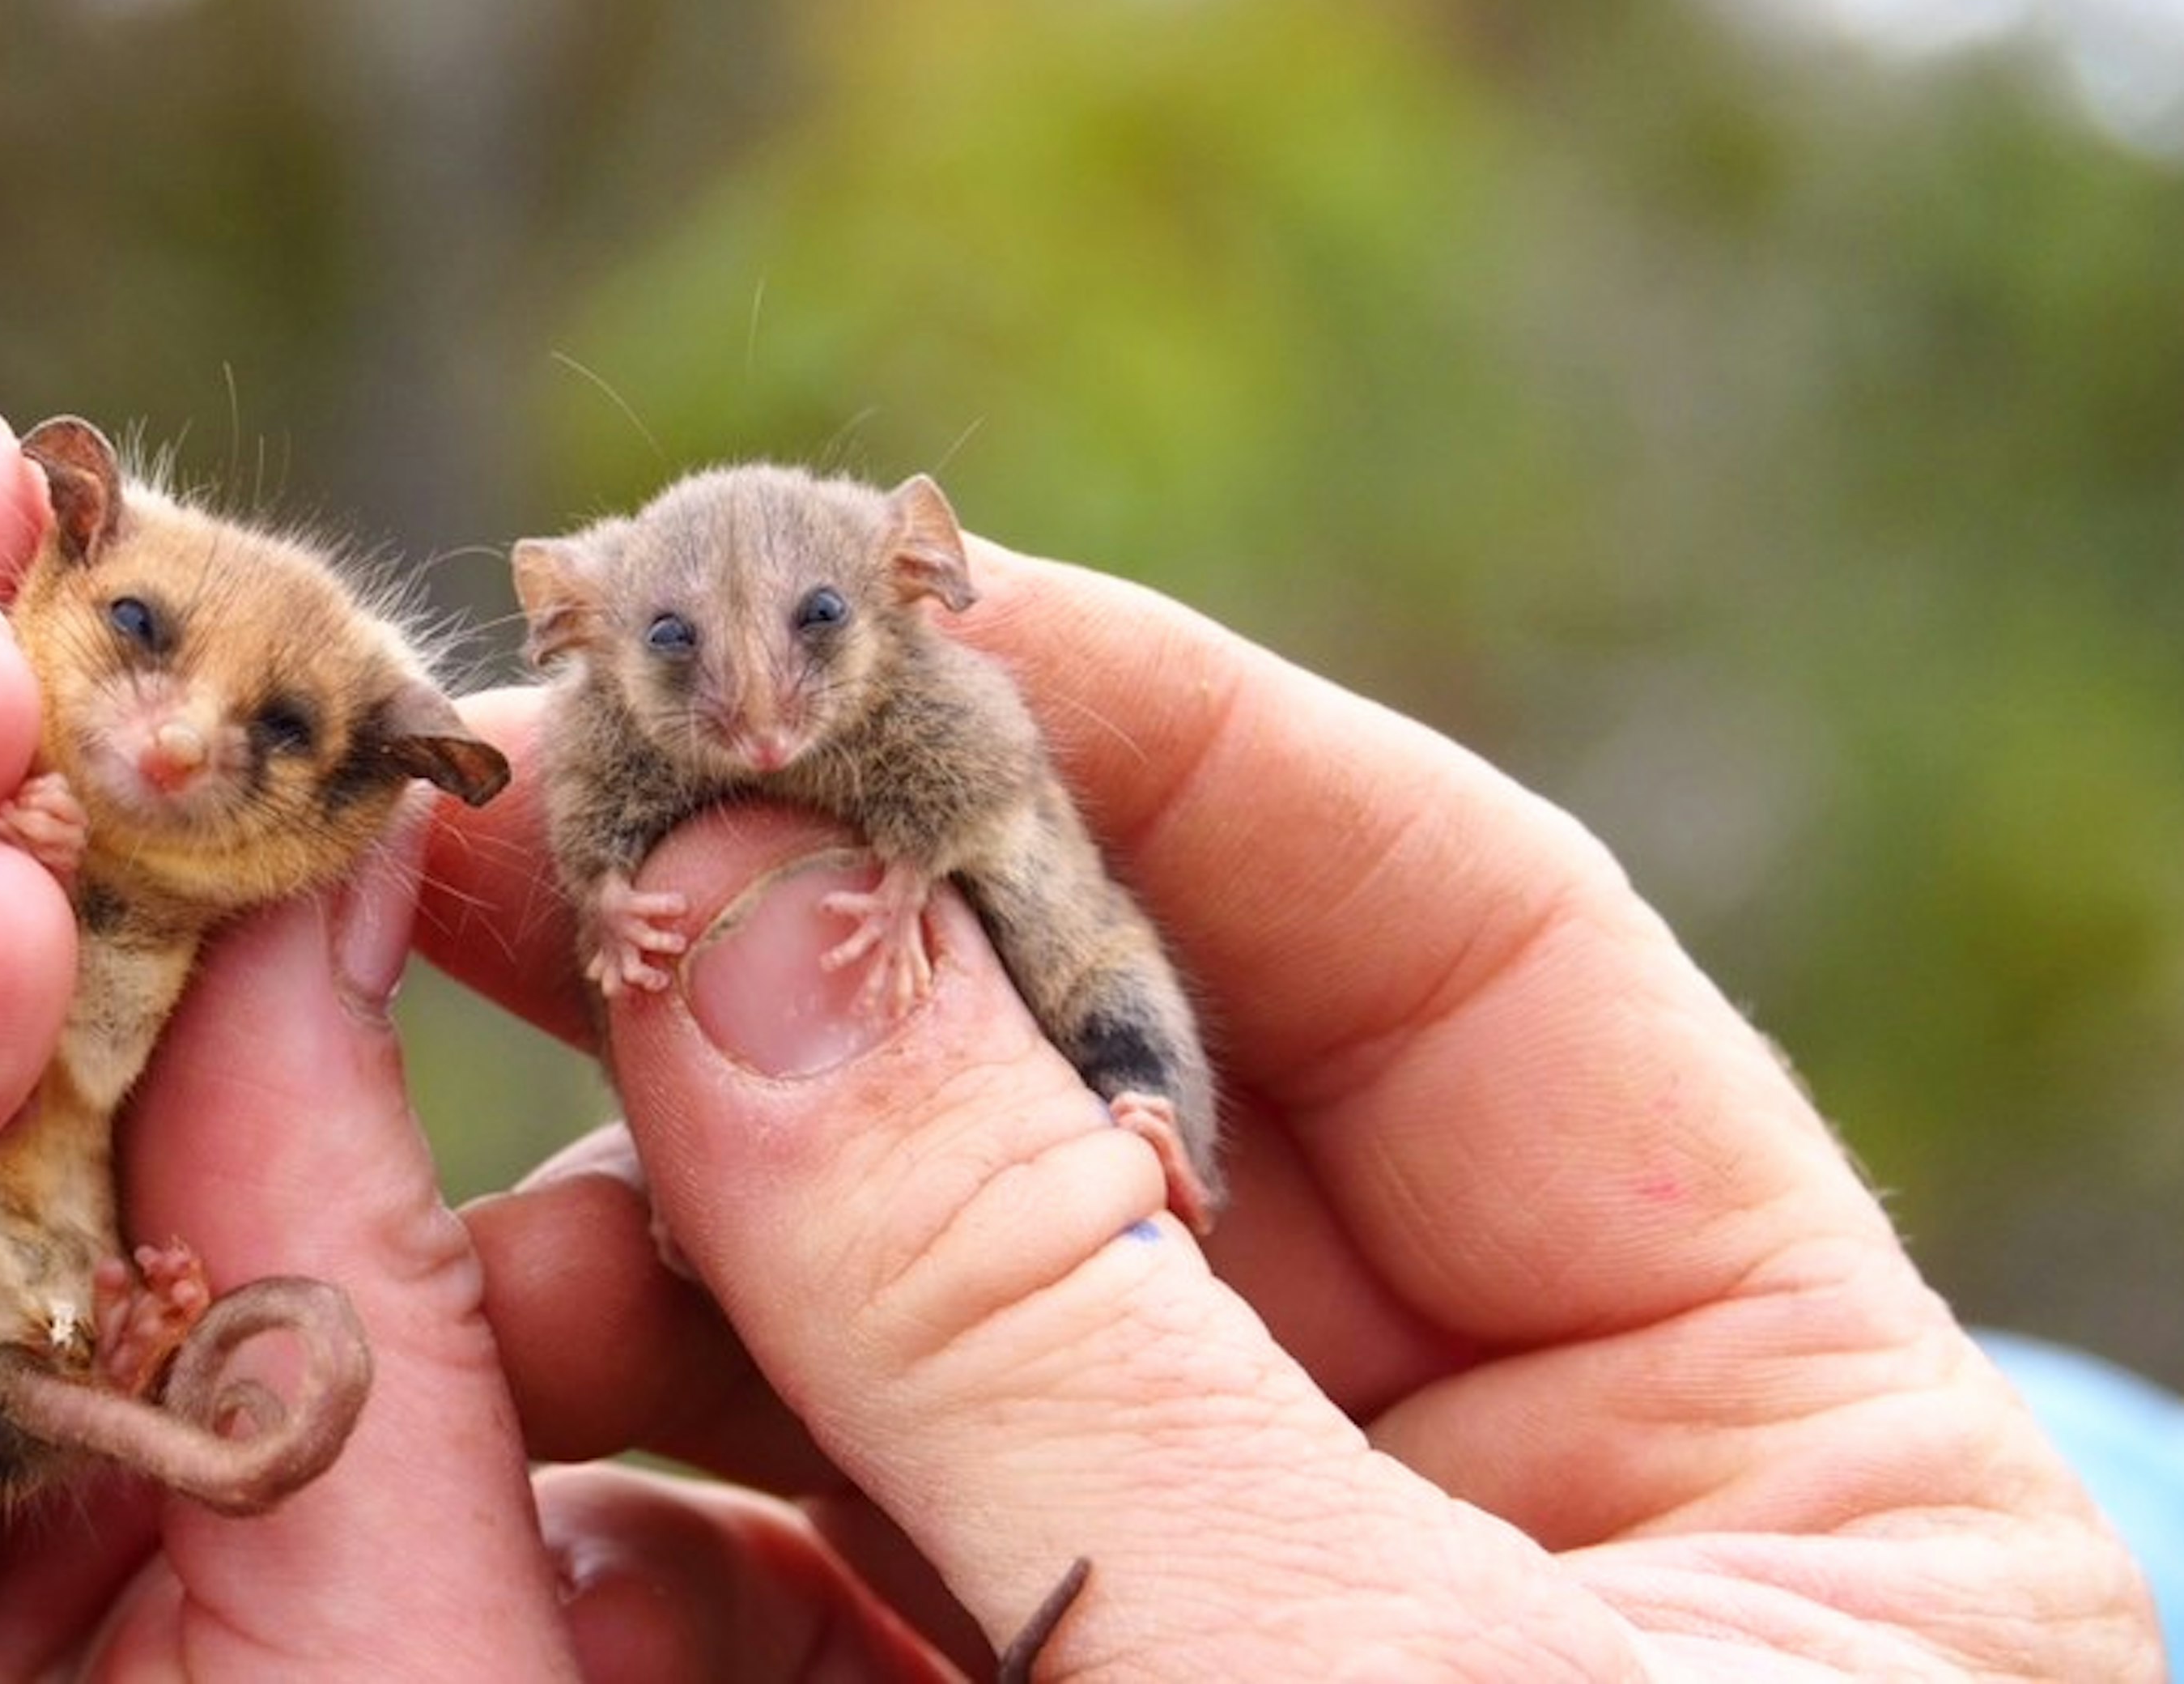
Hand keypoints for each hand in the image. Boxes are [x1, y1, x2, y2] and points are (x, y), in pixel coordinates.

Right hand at [419, 544, 2163, 1677]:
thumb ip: (1049, 1324)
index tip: (845, 604)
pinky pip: (803, 1565)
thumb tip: (751, 904)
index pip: (1451, 939)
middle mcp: (1497, 1513)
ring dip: (668, 1222)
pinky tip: (442, 1393)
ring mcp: (1228, 1648)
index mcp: (1768, 1450)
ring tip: (415, 1157)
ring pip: (923, 1331)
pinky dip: (621, 1477)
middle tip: (507, 811)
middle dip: (829, 958)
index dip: (1147, 732)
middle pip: (1144, 1110)